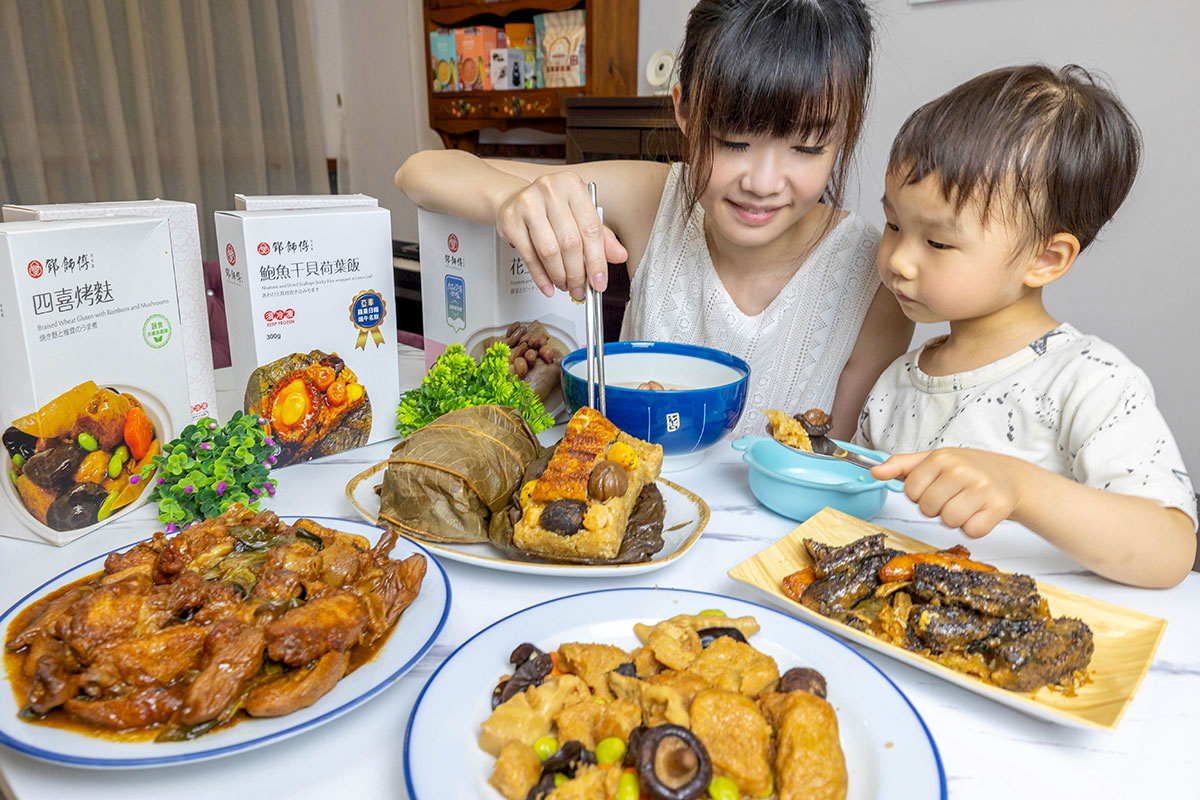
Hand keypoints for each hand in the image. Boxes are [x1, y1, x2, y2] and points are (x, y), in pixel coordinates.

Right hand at [495, 172, 627, 299]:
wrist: (515, 199)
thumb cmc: (551, 208)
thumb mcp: (579, 215)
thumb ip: (601, 236)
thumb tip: (620, 255)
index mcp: (572, 185)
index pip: (591, 229)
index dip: (597, 261)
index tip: (599, 282)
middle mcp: (550, 190)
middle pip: (570, 242)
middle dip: (577, 273)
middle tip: (580, 288)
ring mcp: (527, 203)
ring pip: (549, 251)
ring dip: (560, 276)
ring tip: (565, 285)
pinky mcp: (510, 220)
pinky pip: (529, 256)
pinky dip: (541, 276)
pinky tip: (548, 285)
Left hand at [869, 448, 1027, 537]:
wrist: (1008, 476)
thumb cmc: (966, 469)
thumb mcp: (932, 460)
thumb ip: (900, 466)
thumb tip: (874, 472)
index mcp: (942, 458)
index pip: (910, 491)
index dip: (920, 494)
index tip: (935, 486)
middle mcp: (962, 470)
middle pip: (928, 508)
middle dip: (937, 507)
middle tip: (952, 496)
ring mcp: (981, 488)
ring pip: (948, 521)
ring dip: (954, 518)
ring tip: (966, 503)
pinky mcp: (998, 507)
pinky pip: (971, 531)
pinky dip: (973, 527)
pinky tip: (979, 511)